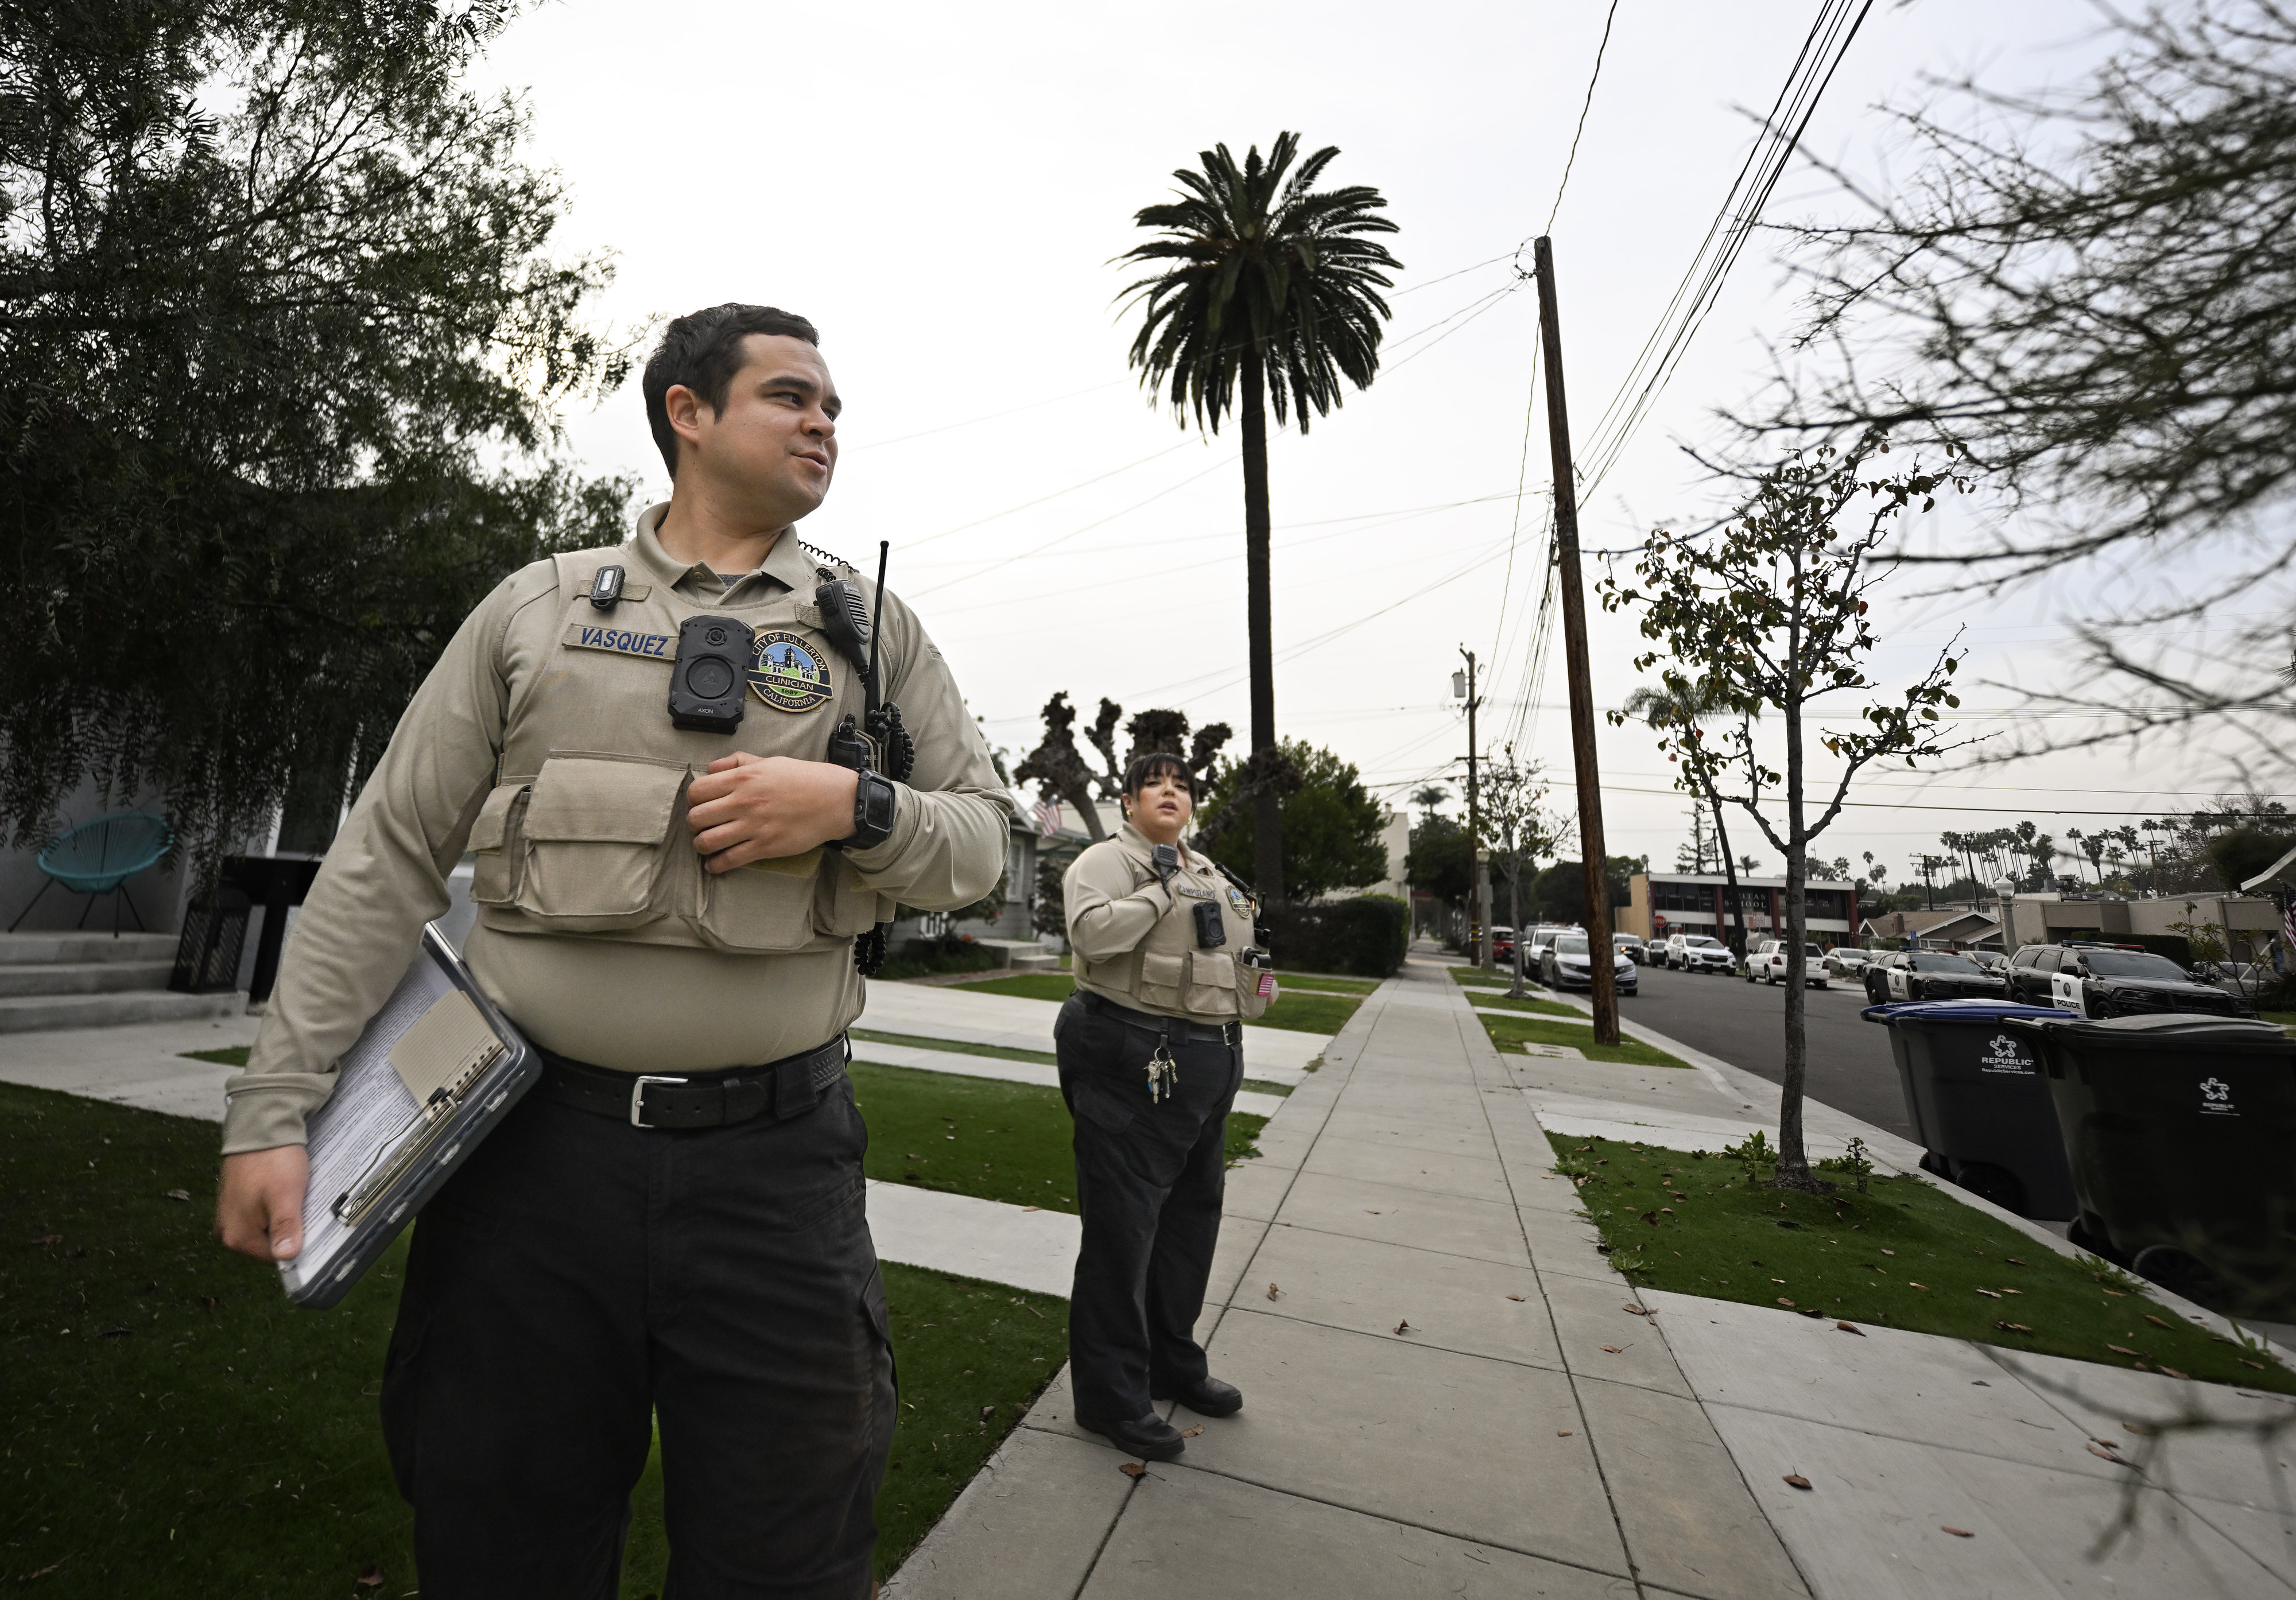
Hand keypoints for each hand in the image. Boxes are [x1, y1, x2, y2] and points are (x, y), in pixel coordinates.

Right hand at [216, 1145, 309, 1261]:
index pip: (274, 1258)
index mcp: (235, 1237)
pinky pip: (261, 1214)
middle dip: (288, 1229)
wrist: (259, 1127)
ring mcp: (230, 1216)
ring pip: (267, 1228)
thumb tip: (286, 1257)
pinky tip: (284, 1192)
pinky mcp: (236, 1202)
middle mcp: (227, 1231)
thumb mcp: (285, 1196)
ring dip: (283, 1217)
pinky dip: (275, 1206)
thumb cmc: (273, 1162)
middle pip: (269, 1244)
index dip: (295, 1243)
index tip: (308, 1225)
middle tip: (301, 1207)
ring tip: (294, 1197)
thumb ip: (284, 1229)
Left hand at [686, 752, 859, 870]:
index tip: (700, 805)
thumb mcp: (770, 761)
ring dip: (701, 846)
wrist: (834, 800)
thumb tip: (711, 767)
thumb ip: (738, 762)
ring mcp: (753, 826)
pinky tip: (715, 865)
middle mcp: (743, 801)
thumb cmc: (804, 779)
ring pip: (707, 841)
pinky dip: (716, 866)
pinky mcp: (765, 847)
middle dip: (694, 824)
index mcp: (743, 778)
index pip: (697, 791)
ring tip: (707, 845)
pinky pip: (729, 860)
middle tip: (703, 826)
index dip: (693, 800)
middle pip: (696, 817)